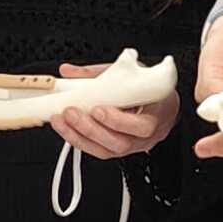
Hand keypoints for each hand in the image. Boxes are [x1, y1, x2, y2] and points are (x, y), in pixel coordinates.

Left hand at [49, 61, 177, 159]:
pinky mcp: (116, 149)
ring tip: (63, 121)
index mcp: (156, 115)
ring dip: (80, 136)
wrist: (159, 104)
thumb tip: (69, 71)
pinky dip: (79, 140)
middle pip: (120, 143)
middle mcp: (144, 136)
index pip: (143, 126)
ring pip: (106, 150)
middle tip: (72, 113)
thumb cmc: (149, 90)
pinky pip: (98, 150)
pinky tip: (66, 129)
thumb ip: (100, 73)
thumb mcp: (131, 75)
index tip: (98, 109)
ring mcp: (130, 145)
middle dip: (91, 129)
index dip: (118, 121)